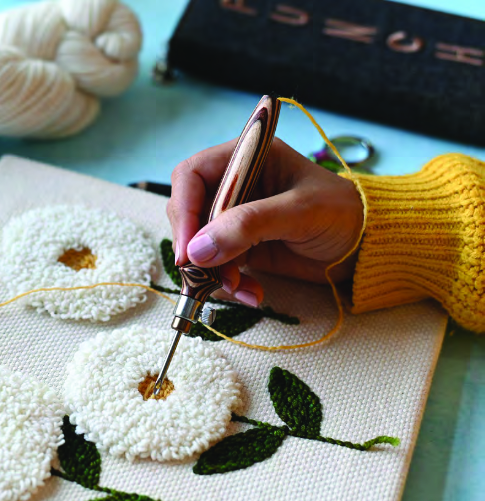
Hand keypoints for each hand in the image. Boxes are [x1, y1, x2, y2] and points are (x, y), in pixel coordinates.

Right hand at [166, 138, 363, 305]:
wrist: (368, 247)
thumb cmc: (343, 214)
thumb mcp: (299, 212)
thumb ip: (248, 225)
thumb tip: (196, 250)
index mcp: (246, 157)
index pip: (192, 175)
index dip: (183, 209)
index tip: (187, 247)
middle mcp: (234, 184)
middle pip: (188, 211)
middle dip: (196, 245)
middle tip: (207, 273)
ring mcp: (235, 217)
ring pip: (198, 243)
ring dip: (212, 270)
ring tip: (239, 286)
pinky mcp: (241, 247)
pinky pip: (217, 266)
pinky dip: (228, 283)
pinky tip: (252, 293)